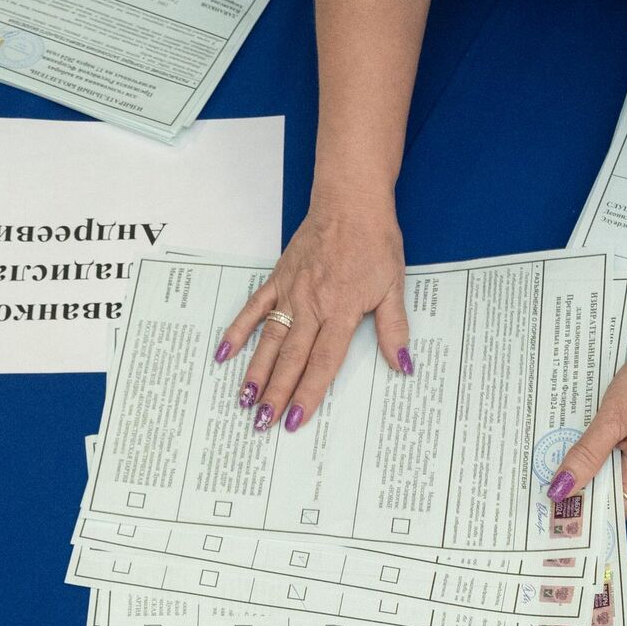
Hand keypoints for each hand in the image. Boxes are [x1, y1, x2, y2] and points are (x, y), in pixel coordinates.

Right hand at [216, 182, 409, 434]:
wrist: (350, 202)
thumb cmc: (375, 242)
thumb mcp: (393, 286)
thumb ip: (394, 329)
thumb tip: (402, 365)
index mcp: (341, 311)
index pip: (323, 362)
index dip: (308, 393)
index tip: (296, 419)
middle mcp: (312, 305)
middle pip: (291, 358)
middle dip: (276, 394)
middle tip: (263, 423)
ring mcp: (291, 292)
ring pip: (269, 340)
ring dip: (255, 372)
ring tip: (245, 400)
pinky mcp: (278, 279)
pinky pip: (254, 309)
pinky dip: (238, 331)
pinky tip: (224, 353)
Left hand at [548, 340, 626, 514]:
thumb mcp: (612, 418)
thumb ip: (588, 455)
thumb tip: (562, 489)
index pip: (614, 510)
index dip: (584, 515)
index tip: (551, 513)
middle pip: (612, 493)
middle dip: (581, 491)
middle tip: (542, 488)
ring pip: (614, 471)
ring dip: (588, 470)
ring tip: (551, 467)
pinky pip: (621, 454)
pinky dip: (600, 452)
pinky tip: (578, 444)